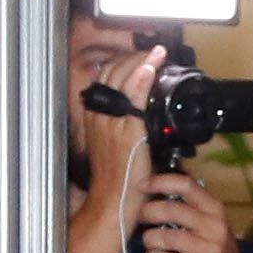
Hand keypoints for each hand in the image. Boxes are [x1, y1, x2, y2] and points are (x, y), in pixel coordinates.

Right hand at [70, 45, 162, 245]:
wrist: (113, 200)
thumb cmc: (117, 178)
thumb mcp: (115, 145)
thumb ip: (123, 125)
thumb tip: (137, 113)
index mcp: (95, 116)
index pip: (105, 78)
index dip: (122, 63)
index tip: (140, 56)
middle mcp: (99, 115)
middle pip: (112, 74)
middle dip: (133, 58)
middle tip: (153, 53)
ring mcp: (111, 122)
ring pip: (122, 80)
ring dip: (140, 62)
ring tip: (157, 53)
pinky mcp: (126, 130)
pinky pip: (132, 97)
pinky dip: (140, 79)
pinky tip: (150, 67)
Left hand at [134, 172, 250, 252]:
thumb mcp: (210, 226)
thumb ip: (189, 208)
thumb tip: (153, 189)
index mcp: (216, 210)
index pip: (186, 186)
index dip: (160, 182)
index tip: (141, 185)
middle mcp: (215, 227)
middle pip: (171, 210)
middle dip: (147, 212)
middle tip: (139, 217)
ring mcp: (209, 249)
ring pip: (164, 237)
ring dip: (148, 240)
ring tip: (150, 243)